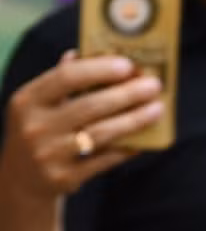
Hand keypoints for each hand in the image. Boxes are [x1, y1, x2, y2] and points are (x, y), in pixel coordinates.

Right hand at [0, 52, 160, 200]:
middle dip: (127, 94)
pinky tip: (145, 139)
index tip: (128, 65)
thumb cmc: (41, 129)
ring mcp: (49, 154)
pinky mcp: (65, 178)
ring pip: (102, 134)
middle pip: (90, 106)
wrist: (22, 178)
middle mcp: (35, 126)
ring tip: (157, 109)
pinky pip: (106, 160)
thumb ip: (62, 80)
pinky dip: (127, 148)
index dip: (99, 69)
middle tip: (154, 86)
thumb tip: (92, 52)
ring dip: (135, 120)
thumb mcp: (39, 104)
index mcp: (28, 100)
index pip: (66, 78)